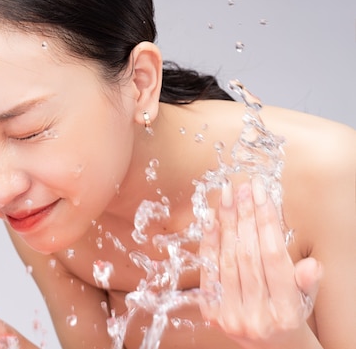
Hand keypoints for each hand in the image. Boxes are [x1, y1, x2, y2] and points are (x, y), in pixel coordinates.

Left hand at [199, 177, 322, 348]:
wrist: (270, 345)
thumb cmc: (290, 313)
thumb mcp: (306, 298)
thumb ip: (306, 281)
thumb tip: (313, 265)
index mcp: (286, 312)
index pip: (273, 256)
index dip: (265, 220)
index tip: (260, 191)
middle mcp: (256, 316)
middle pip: (247, 254)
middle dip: (244, 216)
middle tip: (242, 187)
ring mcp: (230, 316)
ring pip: (226, 259)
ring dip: (226, 223)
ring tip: (227, 195)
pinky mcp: (211, 313)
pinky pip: (208, 270)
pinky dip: (209, 242)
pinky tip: (211, 219)